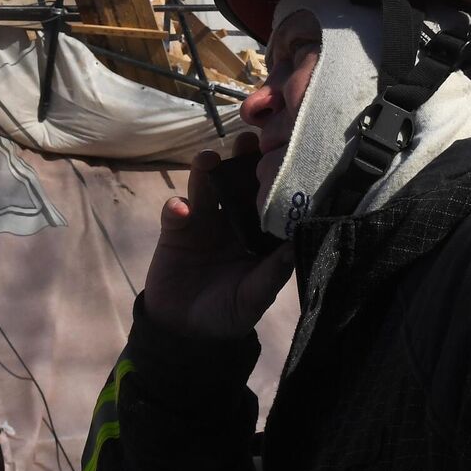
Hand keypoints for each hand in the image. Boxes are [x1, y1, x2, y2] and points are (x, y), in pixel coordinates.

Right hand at [142, 133, 295, 339]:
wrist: (183, 331)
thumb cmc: (227, 314)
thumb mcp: (253, 298)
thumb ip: (271, 274)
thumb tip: (295, 248)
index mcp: (257, 233)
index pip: (267, 198)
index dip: (273, 177)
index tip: (282, 155)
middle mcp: (233, 220)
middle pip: (238, 182)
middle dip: (241, 160)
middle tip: (247, 139)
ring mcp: (203, 221)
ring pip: (206, 186)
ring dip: (206, 170)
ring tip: (209, 159)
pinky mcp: (175, 228)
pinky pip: (175, 210)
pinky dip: (176, 206)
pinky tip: (181, 209)